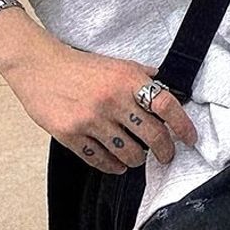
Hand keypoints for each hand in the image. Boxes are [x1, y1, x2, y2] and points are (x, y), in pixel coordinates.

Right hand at [2, 38, 197, 174]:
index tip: (190, 138)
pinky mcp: (71, 135)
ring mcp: (91, 120)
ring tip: (138, 157)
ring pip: (129, 153)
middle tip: (167, 155)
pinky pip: (101, 160)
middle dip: (165, 151)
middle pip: (153, 135)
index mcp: (127, 80)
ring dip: (138, 159)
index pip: (166, 105)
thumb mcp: (117, 63)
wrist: (39, 66)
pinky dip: (114, 166)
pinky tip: (118, 163)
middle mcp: (112, 100)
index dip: (183, 125)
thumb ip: (142, 76)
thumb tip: (167, 87)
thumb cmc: (80, 65)